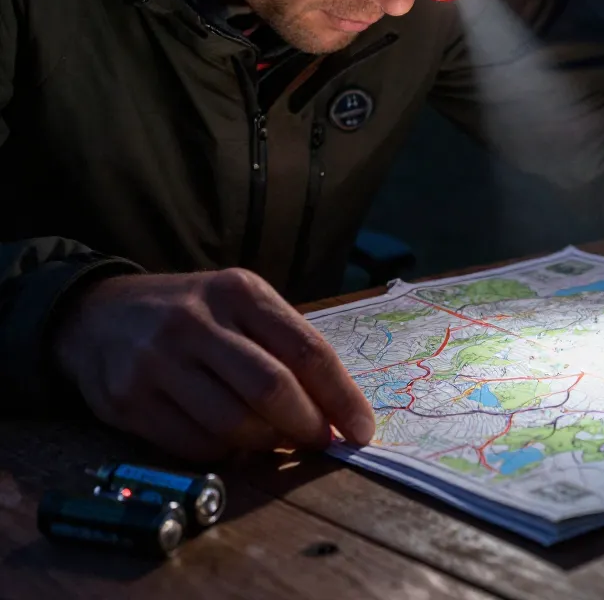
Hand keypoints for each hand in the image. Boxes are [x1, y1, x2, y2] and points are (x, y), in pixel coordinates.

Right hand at [52, 269, 375, 460]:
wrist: (98, 314)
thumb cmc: (193, 314)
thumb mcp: (240, 305)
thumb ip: (285, 345)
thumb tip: (338, 409)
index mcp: (239, 291)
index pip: (307, 350)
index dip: (342, 397)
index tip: (363, 429)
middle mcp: (197, 321)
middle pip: (272, 389)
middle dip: (308, 426)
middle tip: (322, 442)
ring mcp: (157, 362)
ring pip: (234, 424)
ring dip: (268, 444)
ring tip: (277, 440)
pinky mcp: (127, 401)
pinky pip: (195, 446)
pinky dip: (226, 453)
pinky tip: (233, 443)